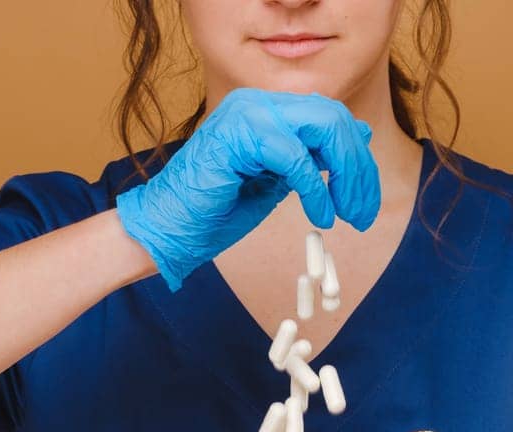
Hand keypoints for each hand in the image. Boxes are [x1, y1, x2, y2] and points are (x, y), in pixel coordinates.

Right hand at [114, 88, 380, 289]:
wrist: (164, 231)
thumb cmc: (210, 212)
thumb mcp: (274, 182)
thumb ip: (309, 158)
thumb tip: (358, 136)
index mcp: (262, 109)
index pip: (328, 118)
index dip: (355, 158)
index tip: (362, 201)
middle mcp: (255, 102)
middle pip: (333, 118)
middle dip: (357, 167)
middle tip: (363, 211)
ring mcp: (245, 113)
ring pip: (322, 128)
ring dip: (344, 175)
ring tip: (346, 213)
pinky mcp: (238, 135)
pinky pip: (295, 157)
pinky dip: (314, 189)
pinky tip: (320, 215)